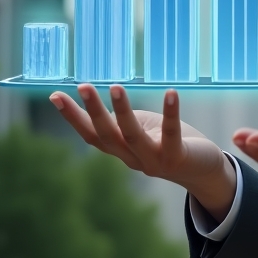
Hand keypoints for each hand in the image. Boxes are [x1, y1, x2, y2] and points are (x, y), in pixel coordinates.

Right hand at [50, 84, 237, 219]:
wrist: (203, 171)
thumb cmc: (169, 142)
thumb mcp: (141, 130)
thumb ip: (123, 121)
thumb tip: (101, 100)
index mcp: (121, 150)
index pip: (91, 134)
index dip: (73, 117)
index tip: (54, 96)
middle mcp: (132, 158)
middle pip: (107, 136)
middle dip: (93, 112)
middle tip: (83, 86)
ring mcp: (154, 160)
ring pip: (132, 136)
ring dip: (122, 112)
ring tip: (117, 87)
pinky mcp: (177, 157)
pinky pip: (171, 134)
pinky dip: (170, 113)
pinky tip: (170, 93)